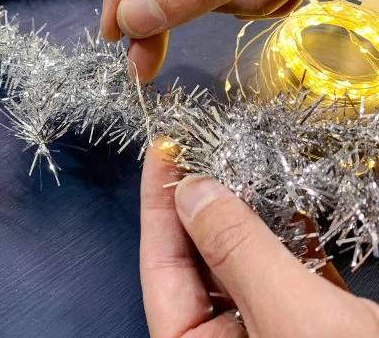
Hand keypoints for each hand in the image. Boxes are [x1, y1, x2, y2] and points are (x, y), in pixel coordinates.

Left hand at [139, 139, 378, 336]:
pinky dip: (286, 235)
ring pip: (242, 262)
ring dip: (243, 213)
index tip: (161, 152)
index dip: (156, 205)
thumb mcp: (291, 316)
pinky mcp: (311, 327)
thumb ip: (237, 251)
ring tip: (237, 163)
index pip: (160, 268)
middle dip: (200, 203)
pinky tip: (286, 199)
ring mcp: (267, 335)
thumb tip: (192, 192)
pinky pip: (286, 272)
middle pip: (198, 261)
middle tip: (199, 150)